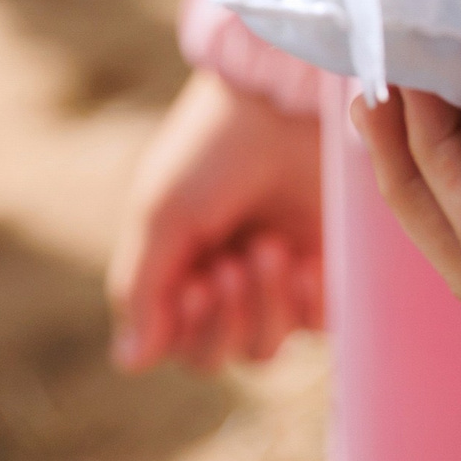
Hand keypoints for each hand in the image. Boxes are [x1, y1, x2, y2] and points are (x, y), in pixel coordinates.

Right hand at [108, 69, 325, 373]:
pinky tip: (304, 264)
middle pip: (218, 356)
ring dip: (262, 310)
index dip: (185, 331)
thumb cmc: (214, 148)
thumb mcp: (162, 212)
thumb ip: (140, 287)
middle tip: (230, 265)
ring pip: (265, 349)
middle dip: (224, 321)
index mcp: (178, 270)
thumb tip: (132, 361)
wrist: (284, 99)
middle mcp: (227, 282)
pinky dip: (306, 304)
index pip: (174, 344)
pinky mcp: (327, 267)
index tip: (194, 285)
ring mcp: (279, 279)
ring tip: (268, 248)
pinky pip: (319, 325)